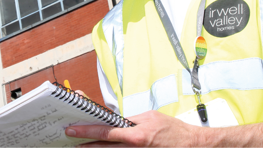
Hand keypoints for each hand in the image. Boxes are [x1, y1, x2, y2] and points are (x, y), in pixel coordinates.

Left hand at [66, 110, 198, 147]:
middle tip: (70, 137)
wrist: (192, 145)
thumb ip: (130, 120)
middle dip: (85, 142)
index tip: (73, 129)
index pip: (105, 131)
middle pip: (104, 146)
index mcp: (135, 135)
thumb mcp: (149, 117)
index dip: (86, 131)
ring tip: (81, 145)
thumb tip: (115, 120)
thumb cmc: (172, 129)